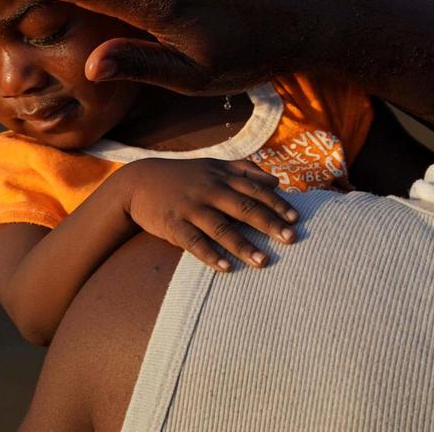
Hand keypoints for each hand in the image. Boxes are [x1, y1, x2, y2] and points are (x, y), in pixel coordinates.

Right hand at [115, 158, 298, 270]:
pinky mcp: (173, 224)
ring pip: (220, 227)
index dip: (276, 203)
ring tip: (263, 261)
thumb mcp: (212, 165)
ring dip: (243, 245)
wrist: (138, 182)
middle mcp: (208, 190)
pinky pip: (193, 242)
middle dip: (268, 223)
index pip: (253, 189)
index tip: (295, 219)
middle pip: (242, 207)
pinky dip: (210, 255)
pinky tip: (226, 268)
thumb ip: (245, 170)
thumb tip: (277, 182)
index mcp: (220, 176)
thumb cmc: (182, 176)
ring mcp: (190, 207)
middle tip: (291, 239)